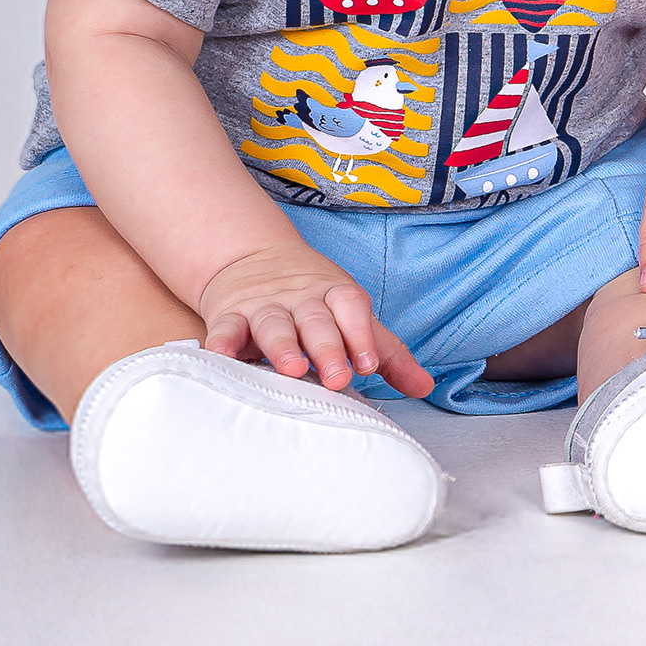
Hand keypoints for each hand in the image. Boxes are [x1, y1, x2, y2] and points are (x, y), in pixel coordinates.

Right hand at [198, 246, 434, 396]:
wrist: (253, 259)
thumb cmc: (316, 301)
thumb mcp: (353, 317)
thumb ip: (387, 353)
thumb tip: (424, 386)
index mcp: (335, 295)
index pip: (352, 307)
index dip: (362, 334)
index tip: (370, 365)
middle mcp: (301, 299)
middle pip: (317, 320)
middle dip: (328, 348)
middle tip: (338, 379)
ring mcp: (264, 306)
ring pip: (273, 323)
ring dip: (282, 346)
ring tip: (292, 369)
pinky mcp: (230, 315)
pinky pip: (225, 328)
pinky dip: (222, 342)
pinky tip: (222, 357)